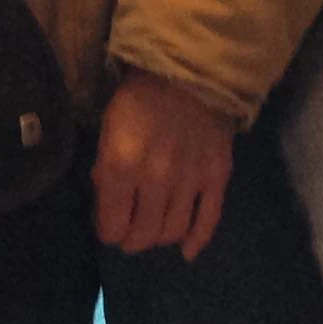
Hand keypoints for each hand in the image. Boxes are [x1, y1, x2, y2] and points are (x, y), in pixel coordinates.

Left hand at [93, 68, 236, 259]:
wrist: (189, 72)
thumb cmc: (138, 100)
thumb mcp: (108, 129)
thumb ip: (106, 170)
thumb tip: (108, 207)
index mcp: (122, 165)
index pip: (112, 226)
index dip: (108, 230)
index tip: (110, 224)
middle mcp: (156, 180)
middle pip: (144, 235)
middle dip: (132, 239)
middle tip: (131, 231)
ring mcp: (189, 180)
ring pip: (172, 232)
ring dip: (159, 237)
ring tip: (154, 228)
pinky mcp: (216, 177)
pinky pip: (208, 220)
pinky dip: (197, 241)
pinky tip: (186, 251)